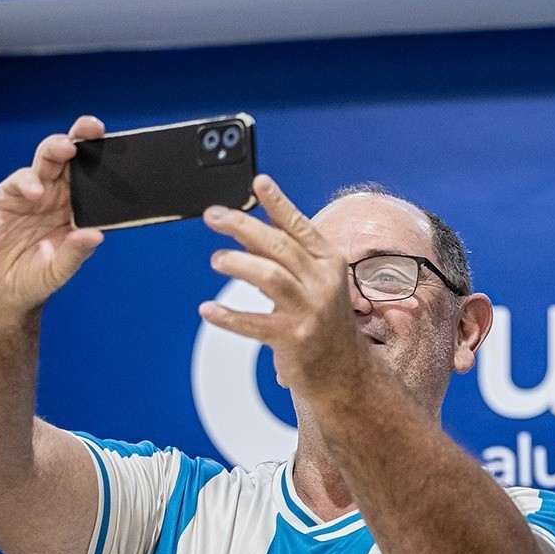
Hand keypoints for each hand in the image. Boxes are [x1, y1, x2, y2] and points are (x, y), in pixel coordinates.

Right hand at [0, 116, 106, 324]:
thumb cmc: (34, 278)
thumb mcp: (59, 271)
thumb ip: (75, 253)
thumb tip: (95, 237)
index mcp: (80, 212)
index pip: (97, 182)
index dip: (107, 164)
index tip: (122, 150)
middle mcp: (60, 198)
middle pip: (74, 162)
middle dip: (84, 141)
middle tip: (93, 129)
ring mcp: (35, 194)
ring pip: (48, 161)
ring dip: (57, 149)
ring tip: (67, 148)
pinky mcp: (9, 196)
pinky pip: (21, 181)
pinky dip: (28, 182)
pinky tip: (35, 191)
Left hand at [199, 174, 368, 396]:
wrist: (345, 371)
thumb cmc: (325, 320)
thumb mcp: (313, 281)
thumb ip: (282, 256)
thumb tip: (247, 231)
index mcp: (329, 264)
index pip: (300, 227)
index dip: (278, 203)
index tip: (259, 182)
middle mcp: (323, 284)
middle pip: (280, 246)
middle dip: (244, 226)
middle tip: (215, 216)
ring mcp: (309, 311)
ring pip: (271, 277)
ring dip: (240, 264)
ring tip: (217, 259)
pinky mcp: (294, 338)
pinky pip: (255, 324)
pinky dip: (229, 316)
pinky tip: (209, 309)